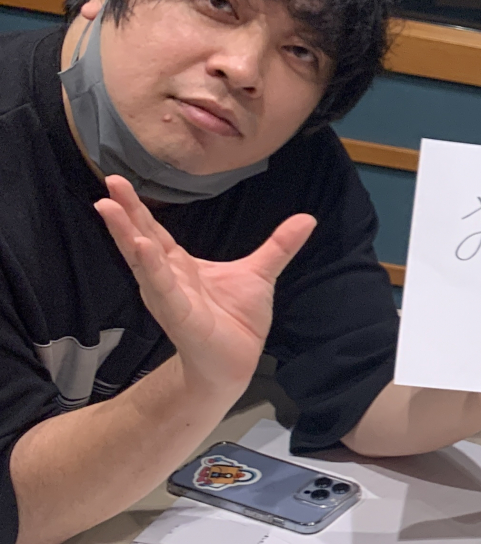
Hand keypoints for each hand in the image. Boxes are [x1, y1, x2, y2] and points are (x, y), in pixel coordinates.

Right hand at [94, 175, 314, 392]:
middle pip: (141, 239)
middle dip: (124, 213)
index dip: (137, 208)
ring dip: (127, 235)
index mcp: (180, 266)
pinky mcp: (180, 315)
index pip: (154, 231)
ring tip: (110, 209)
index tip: (118, 181)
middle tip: (110, 183)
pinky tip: (140, 248)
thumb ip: (279, 245)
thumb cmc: (237, 320)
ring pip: (143, 261)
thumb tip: (307, 218)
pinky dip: (152, 268)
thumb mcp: (260, 273)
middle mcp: (167, 278)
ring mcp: (169, 297)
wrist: (236, 362)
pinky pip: (163, 289)